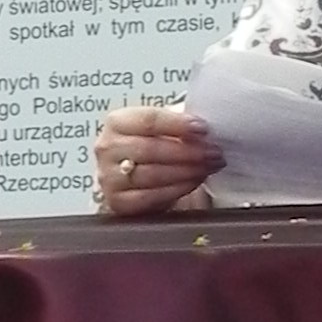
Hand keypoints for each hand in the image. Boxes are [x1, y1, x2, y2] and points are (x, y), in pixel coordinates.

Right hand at [92, 103, 221, 216]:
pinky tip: (193, 182)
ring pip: (152, 174)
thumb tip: (206, 128)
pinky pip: (150, 198)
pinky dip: (176, 189)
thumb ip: (180, 123)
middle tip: (214, 153)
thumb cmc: (155, 144)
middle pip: (150, 149)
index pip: (149, 120)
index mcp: (117, 122)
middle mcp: (108, 148)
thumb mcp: (164, 127)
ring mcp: (109, 177)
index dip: (179, 124)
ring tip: (208, 167)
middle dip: (188, 152)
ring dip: (187, 171)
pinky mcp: (117, 202)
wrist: (140, 173)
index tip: (204, 129)